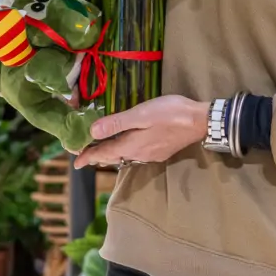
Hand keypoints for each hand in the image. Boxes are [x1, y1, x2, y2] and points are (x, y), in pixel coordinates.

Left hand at [73, 95, 208, 168]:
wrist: (200, 121)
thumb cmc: (170, 113)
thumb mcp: (141, 114)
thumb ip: (117, 123)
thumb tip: (92, 132)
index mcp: (132, 145)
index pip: (105, 153)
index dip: (89, 156)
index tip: (75, 162)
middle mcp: (140, 154)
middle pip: (114, 156)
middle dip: (98, 155)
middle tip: (84, 155)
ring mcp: (151, 154)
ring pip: (124, 156)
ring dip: (111, 153)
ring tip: (100, 149)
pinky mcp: (161, 150)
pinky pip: (135, 153)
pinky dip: (124, 149)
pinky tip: (126, 144)